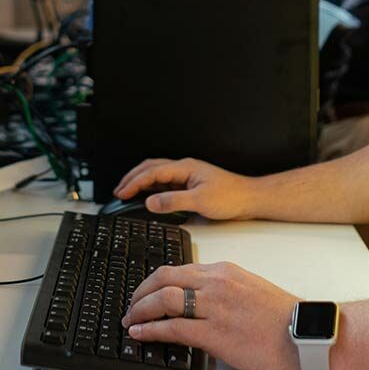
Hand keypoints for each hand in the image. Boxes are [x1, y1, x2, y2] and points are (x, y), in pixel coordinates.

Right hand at [113, 157, 253, 219]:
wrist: (250, 198)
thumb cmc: (231, 197)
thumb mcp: (200, 201)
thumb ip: (174, 201)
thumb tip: (150, 202)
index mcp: (186, 168)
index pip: (152, 172)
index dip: (134, 182)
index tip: (121, 193)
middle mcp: (185, 168)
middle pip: (151, 167)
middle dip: (132, 178)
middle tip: (118, 190)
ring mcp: (188, 175)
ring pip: (158, 172)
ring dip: (141, 180)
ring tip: (128, 191)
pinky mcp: (192, 183)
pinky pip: (166, 181)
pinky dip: (152, 186)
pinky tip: (149, 195)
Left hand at [121, 262, 302, 369]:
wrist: (306, 334)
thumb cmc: (283, 318)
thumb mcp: (250, 291)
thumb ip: (223, 291)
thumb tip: (198, 303)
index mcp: (225, 272)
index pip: (178, 269)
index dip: (154, 282)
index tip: (144, 294)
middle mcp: (217, 283)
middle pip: (164, 278)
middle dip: (140, 292)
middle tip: (131, 306)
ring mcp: (216, 307)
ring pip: (164, 298)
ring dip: (139, 310)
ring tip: (130, 321)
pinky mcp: (216, 333)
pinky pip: (173, 328)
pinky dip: (150, 329)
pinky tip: (140, 334)